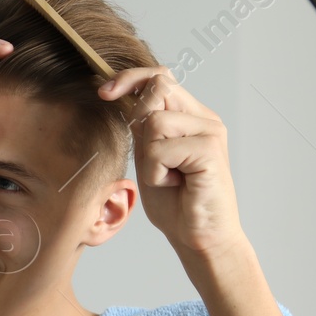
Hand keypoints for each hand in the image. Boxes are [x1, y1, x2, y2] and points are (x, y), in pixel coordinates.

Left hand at [99, 68, 246, 259]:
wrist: (199, 238)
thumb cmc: (176, 204)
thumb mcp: (150, 159)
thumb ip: (143, 129)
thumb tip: (124, 97)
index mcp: (191, 117)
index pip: (160, 78)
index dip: (130, 79)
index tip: (104, 92)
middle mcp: (204, 119)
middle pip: (158, 89)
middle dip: (140, 122)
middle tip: (155, 160)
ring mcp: (210, 131)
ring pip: (154, 122)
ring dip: (149, 158)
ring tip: (169, 178)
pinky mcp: (210, 149)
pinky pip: (161, 149)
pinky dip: (157, 173)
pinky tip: (177, 185)